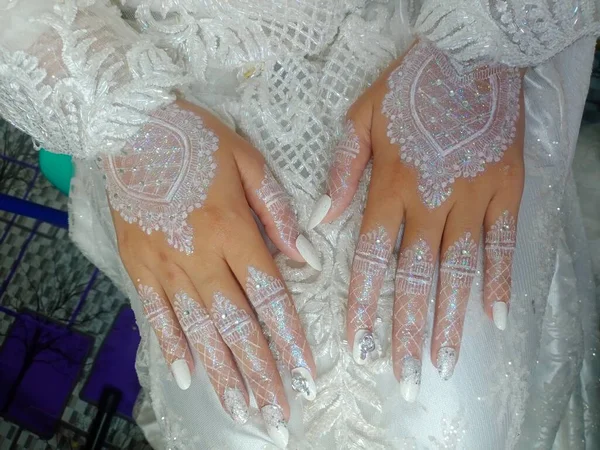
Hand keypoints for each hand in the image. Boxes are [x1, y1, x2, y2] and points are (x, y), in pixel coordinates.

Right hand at [104, 100, 320, 447]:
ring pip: (198, 329)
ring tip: (241, 410)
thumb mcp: (248, 161)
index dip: (290, 339)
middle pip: (236, 324)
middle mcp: (200, 256)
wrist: (133, 126)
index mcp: (233, 230)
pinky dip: (171, 346)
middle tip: (277, 416)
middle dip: (260, 374)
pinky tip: (186, 377)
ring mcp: (165, 264)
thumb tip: (306, 257)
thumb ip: (278, 211)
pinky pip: (155, 314)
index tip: (307, 377)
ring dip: (221, 373)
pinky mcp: (138, 265)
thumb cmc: (198, 141)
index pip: (269, 296)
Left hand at [309, 40, 523, 401]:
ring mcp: (471, 200)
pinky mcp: (505, 191)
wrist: (469, 56)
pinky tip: (495, 318)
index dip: (364, 305)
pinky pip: (504, 244)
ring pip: (458, 271)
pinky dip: (500, 281)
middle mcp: (429, 203)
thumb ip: (342, 172)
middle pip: (415, 278)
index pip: (371, 259)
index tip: (358, 345)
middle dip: (407, 331)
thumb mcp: (360, 119)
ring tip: (444, 362)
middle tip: (404, 377)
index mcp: (389, 188)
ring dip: (451, 320)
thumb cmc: (409, 87)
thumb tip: (322, 219)